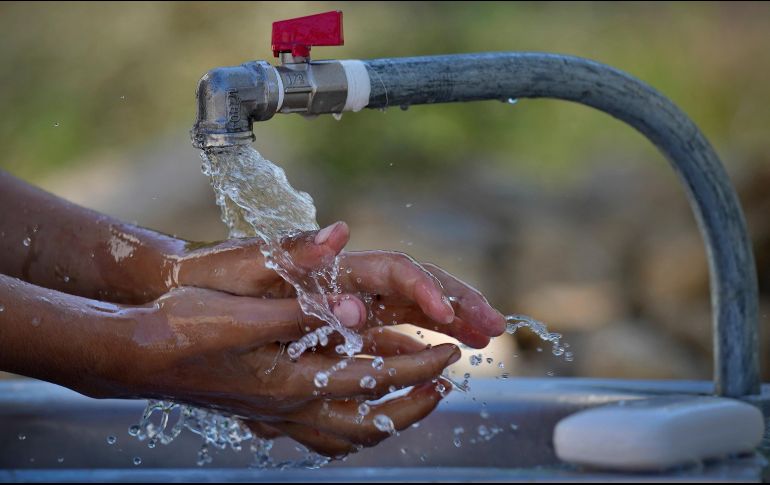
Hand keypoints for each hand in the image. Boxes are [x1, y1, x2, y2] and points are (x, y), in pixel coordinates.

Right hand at [115, 287, 459, 456]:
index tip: (449, 354)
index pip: (371, 380)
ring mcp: (273, 414)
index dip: (416, 367)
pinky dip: (349, 427)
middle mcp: (287, 406)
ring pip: (344, 435)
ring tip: (412, 401)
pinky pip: (318, 433)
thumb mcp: (241, 309)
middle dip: (412, 402)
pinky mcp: (260, 410)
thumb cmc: (183, 326)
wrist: (133, 355)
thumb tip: (353, 301)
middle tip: (445, 385)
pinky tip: (353, 413)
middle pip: (367, 421)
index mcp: (290, 381)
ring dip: (385, 418)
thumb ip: (301, 306)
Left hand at [175, 221, 505, 347]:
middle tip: (494, 326)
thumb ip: (292, 251)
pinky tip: (439, 356)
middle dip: (458, 303)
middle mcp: (346, 281)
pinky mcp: (339, 323)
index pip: (393, 271)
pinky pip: (391, 330)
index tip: (449, 318)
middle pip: (416, 287)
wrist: (183, 290)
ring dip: (450, 321)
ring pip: (411, 309)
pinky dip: (420, 341)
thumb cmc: (211, 280)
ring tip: (484, 339)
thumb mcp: (242, 265)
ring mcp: (346, 301)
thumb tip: (342, 233)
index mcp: (330, 267)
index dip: (425, 289)